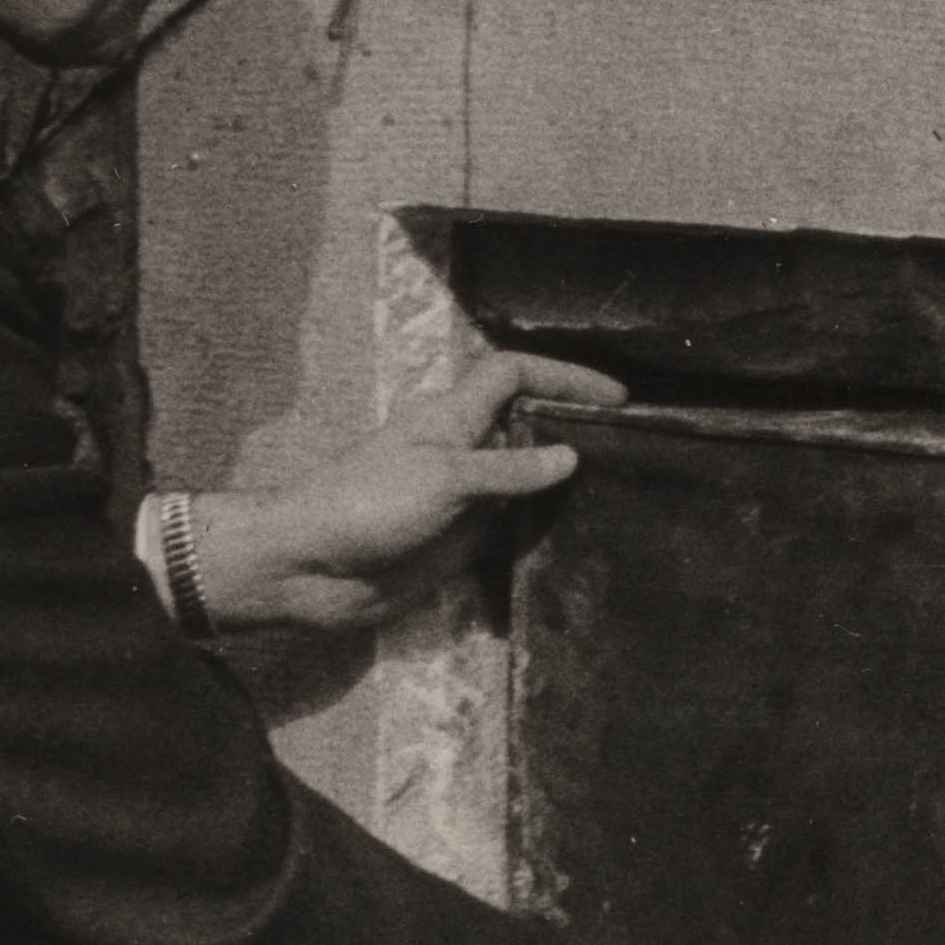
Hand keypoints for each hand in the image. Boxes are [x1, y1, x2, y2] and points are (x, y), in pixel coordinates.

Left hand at [168, 357, 618, 628]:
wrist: (311, 569)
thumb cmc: (368, 505)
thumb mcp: (444, 477)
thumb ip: (509, 469)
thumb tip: (569, 457)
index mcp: (453, 417)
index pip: (513, 375)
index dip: (561, 376)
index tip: (616, 398)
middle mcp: (462, 452)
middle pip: (526, 427)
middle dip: (574, 432)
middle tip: (634, 452)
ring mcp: (463, 500)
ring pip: (524, 483)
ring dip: (563, 488)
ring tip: (623, 499)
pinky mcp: (459, 544)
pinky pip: (511, 532)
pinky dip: (542, 532)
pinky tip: (578, 544)